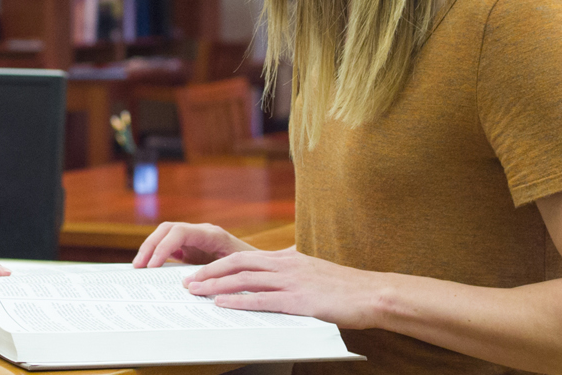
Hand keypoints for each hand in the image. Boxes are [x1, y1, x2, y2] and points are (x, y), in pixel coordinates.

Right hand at [131, 222, 257, 267]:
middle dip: (150, 246)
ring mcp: (194, 239)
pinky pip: (169, 246)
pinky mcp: (191, 248)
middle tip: (139, 267)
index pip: (179, 232)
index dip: (163, 247)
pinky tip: (149, 269)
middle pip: (167, 230)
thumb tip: (189, 284)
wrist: (262, 268)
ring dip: (150, 249)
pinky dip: (157, 255)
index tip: (153, 265)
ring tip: (139, 268)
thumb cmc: (252, 269)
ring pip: (165, 236)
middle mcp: (201, 232)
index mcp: (211, 234)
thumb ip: (215, 274)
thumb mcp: (236, 272)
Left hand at [182, 249, 387, 329]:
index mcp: (288, 258)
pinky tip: (222, 305)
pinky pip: (262, 300)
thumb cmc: (346, 287)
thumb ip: (295, 269)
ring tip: (196, 293)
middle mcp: (286, 265)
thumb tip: (282, 268)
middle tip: (189, 282)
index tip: (200, 273)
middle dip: (209, 273)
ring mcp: (292, 281)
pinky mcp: (299, 300)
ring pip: (244, 280)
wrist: (373, 293)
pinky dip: (238, 301)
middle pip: (237, 264)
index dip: (218, 264)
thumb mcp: (315, 271)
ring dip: (216, 286)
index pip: (244, 257)